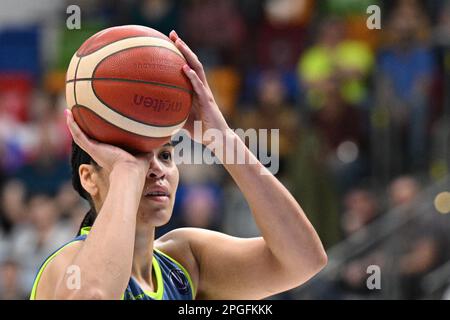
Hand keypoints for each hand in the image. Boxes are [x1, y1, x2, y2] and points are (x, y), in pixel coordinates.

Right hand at [65, 109, 149, 176]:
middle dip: (84, 129)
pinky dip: (72, 124)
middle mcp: (100, 152)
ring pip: (80, 136)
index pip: (103, 143)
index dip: (100, 136)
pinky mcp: (92, 148)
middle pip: (89, 139)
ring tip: (68, 112)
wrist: (130, 172)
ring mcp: (94, 150)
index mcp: (111, 154)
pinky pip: (79, 135)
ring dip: (73, 124)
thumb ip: (149, 146)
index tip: (98, 128)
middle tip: (79, 118)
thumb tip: (161, 137)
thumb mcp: (145, 153)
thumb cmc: (139, 167)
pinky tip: (67, 113)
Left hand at [169, 30, 229, 144]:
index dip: (180, 54)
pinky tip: (184, 68)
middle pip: (192, 62)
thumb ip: (172, 115)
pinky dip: (192, 76)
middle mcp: (201, 87)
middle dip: (183, 47)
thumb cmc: (202, 131)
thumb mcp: (182, 121)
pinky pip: (199, 86)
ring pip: (197, 69)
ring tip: (178, 43)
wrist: (218, 139)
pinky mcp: (208, 101)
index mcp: (196, 90)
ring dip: (188, 55)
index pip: (188, 66)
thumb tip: (153, 116)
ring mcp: (205, 93)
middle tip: (172, 34)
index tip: (168, 42)